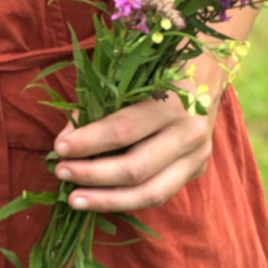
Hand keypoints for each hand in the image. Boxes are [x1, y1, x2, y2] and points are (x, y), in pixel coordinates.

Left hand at [52, 58, 227, 214]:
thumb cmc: (160, 68)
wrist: (208, 70)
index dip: (88, 142)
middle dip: (92, 174)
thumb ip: (99, 107)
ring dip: (107, 200)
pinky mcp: (197, 170)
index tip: (59, 148)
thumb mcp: (131, 77)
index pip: (122, 130)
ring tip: (75, 199)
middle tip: (61, 172)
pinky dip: (127, 200)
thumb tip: (65, 141)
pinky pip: (159, 194)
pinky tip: (102, 199)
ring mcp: (197, 157)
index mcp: (173, 101)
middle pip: (135, 168)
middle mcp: (189, 133)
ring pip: (149, 193)